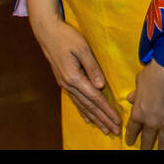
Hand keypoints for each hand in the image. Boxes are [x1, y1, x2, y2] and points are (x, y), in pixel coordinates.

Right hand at [30, 14, 122, 135]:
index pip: (95, 98)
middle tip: (115, 131)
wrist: (47, 32)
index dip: (107, 110)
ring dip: (95, 118)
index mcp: (74, 77)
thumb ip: (92, 67)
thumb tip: (101, 86)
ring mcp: (65, 85)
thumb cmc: (66, 37)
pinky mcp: (64, 81)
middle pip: (89, 106)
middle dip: (103, 119)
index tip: (117, 120)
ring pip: (82, 106)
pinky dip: (83, 112)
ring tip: (105, 129)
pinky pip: (75, 101)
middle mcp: (68, 85)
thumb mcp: (82, 48)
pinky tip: (88, 119)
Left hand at [125, 59, 163, 149]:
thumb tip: (130, 98)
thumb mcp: (139, 82)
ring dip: (162, 149)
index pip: (132, 129)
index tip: (130, 141)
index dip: (130, 136)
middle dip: (145, 147)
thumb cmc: (153, 72)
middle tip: (144, 150)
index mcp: (138, 113)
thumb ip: (135, 94)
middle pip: (147, 139)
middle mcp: (151, 122)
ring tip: (161, 152)